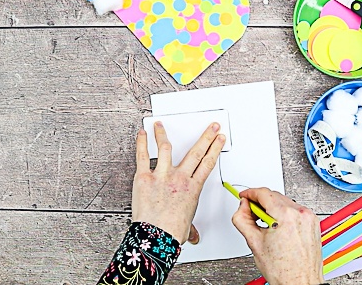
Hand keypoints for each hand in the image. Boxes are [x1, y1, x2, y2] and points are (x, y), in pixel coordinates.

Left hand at [131, 121, 224, 243]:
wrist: (155, 236)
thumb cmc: (170, 233)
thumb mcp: (186, 228)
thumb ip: (190, 227)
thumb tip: (192, 235)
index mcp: (192, 188)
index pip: (207, 163)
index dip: (215, 148)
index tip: (219, 139)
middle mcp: (179, 178)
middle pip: (196, 152)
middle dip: (206, 137)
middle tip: (211, 127)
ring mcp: (162, 175)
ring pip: (166, 147)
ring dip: (163, 133)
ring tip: (160, 124)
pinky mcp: (144, 177)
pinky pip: (143, 156)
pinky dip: (142, 143)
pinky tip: (143, 134)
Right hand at [232, 188, 323, 284]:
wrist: (300, 282)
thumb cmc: (282, 269)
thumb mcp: (253, 242)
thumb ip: (242, 218)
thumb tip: (243, 207)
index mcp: (285, 216)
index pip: (263, 193)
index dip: (250, 193)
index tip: (245, 196)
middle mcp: (300, 213)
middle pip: (274, 196)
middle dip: (260, 202)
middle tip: (251, 213)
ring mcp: (309, 218)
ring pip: (285, 202)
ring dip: (273, 208)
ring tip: (266, 226)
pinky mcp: (313, 223)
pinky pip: (295, 211)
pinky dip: (285, 214)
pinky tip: (278, 228)